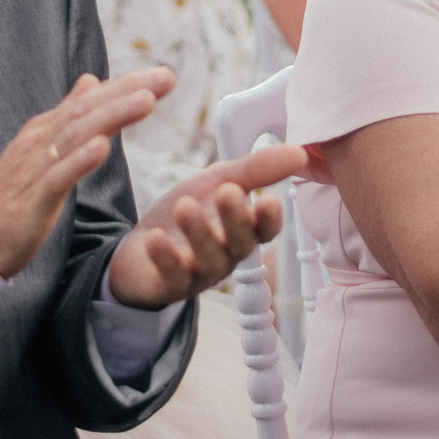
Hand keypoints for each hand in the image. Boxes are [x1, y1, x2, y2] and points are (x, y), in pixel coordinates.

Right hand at [0, 69, 172, 279]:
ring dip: (112, 116)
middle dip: (128, 92)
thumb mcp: (43, 149)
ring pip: (77, 136)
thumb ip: (68, 116)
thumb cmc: (12, 195)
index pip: (91, 100)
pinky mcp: (31, 200)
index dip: (127, 85)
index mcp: (47, 129)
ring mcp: (34, 169)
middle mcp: (41, 141)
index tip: (164, 75)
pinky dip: (80, 161)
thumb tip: (91, 81)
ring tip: (145, 101)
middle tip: (165, 78)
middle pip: (88, 110)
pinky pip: (58, 177)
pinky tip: (103, 147)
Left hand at [106, 142, 304, 308]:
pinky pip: (173, 278)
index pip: (265, 229)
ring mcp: (199, 273)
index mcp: (242, 230)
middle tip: (227, 192)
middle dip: (236, 220)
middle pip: (240, 244)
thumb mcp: (217, 182)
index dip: (269, 219)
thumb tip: (300, 152)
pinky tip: (156, 238)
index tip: (269, 199)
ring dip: (198, 233)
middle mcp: (226, 255)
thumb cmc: (186, 212)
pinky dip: (166, 258)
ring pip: (208, 260)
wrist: (138, 246)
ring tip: (184, 206)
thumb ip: (256, 169)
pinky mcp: (169, 286)